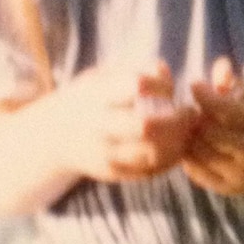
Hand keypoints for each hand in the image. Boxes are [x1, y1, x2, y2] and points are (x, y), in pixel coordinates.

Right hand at [56, 59, 201, 183]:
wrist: (52, 138)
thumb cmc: (87, 99)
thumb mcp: (101, 76)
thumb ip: (134, 70)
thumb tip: (165, 71)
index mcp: (97, 96)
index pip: (136, 85)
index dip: (161, 84)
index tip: (170, 87)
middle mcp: (99, 126)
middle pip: (146, 126)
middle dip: (177, 119)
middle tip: (191, 112)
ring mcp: (105, 154)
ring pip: (152, 154)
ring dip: (179, 142)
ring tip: (188, 131)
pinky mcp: (113, 173)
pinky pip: (149, 172)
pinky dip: (170, 161)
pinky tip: (178, 148)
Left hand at [183, 56, 243, 198]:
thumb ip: (243, 89)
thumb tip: (217, 69)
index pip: (226, 110)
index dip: (205, 96)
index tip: (195, 86)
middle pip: (208, 134)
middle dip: (196, 118)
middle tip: (193, 108)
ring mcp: (241, 176)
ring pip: (199, 154)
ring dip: (191, 137)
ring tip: (194, 126)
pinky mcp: (232, 190)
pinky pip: (199, 175)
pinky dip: (191, 159)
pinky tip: (194, 146)